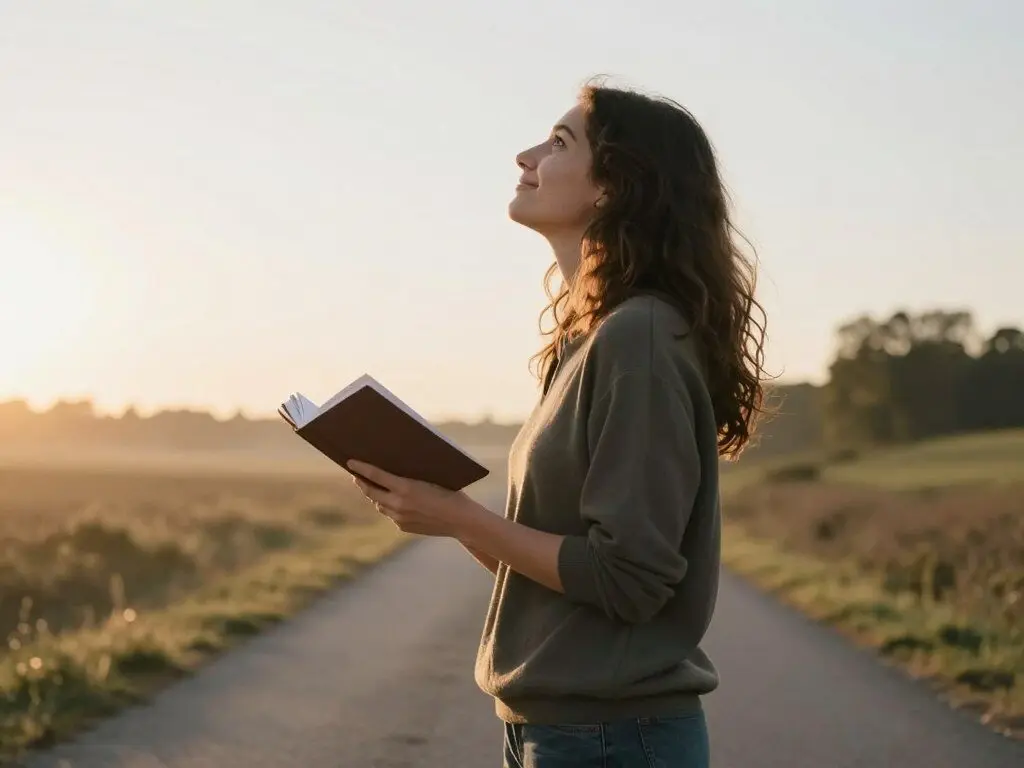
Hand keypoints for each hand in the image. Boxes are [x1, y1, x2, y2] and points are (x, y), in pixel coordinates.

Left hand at [346, 460, 481, 537]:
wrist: (461, 520)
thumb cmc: (451, 491)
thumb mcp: (431, 477)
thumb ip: (410, 474)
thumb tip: (392, 467)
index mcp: (406, 487)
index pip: (375, 475)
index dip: (361, 468)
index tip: (350, 461)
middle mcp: (399, 504)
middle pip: (371, 491)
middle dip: (361, 482)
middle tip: (356, 474)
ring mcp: (400, 518)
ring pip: (378, 504)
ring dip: (373, 495)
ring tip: (370, 486)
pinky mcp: (403, 527)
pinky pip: (390, 514)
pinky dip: (387, 506)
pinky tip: (389, 500)